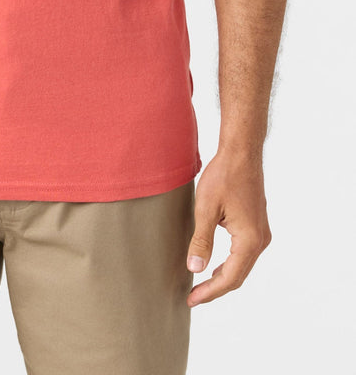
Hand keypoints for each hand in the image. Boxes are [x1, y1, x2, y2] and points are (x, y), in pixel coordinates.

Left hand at [186, 150, 271, 306]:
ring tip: (200, 285)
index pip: (230, 277)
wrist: (241, 153)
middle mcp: (260, 240)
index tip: (191, 299)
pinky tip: (215, 265)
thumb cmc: (223, 176)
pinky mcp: (257, 226)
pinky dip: (229, 264)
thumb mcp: (205, 208)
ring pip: (242, 265)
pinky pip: (244, 253)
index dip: (210, 292)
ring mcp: (261, 233)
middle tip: (193, 297)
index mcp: (250, 240)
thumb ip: (201, 241)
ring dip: (223, 277)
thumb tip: (195, 269)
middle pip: (238, 275)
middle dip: (215, 288)